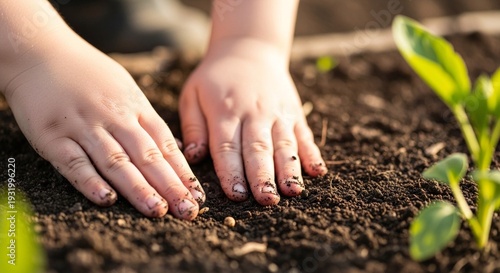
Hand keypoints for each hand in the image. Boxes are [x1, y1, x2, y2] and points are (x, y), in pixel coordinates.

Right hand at [3, 33, 203, 218]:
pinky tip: (107, 198)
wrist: (42, 53)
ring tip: (157, 210)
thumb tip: (174, 149)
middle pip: (147, 156)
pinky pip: (74, 162)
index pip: (165, 144)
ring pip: (116, 161)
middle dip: (169, 186)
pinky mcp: (53, 137)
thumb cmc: (90, 76)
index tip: (197, 196)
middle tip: (187, 211)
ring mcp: (83, 127)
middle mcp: (114, 118)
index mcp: (135, 108)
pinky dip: (91, 181)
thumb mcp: (127, 90)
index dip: (181, 172)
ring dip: (138, 188)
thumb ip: (147, 121)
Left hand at [179, 39, 326, 204]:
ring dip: (289, 169)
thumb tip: (193, 157)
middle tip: (267, 200)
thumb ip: (194, 127)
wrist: (248, 49)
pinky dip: (312, 153)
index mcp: (225, 112)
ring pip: (284, 145)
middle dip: (263, 176)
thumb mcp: (192, 95)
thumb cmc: (215, 79)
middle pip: (258, 149)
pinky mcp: (293, 113)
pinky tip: (318, 171)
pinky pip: (304, 135)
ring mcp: (277, 113)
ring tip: (293, 191)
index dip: (232, 172)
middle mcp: (254, 114)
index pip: (227, 147)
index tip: (236, 195)